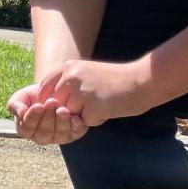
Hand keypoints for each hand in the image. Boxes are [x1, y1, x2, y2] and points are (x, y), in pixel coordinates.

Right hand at [7, 82, 86, 144]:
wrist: (55, 92)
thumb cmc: (35, 96)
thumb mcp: (21, 97)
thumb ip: (15, 104)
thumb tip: (20, 113)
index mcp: (26, 129)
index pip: (27, 128)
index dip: (32, 118)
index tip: (38, 106)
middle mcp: (41, 137)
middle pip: (44, 132)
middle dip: (48, 117)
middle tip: (52, 102)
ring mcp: (58, 137)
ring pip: (59, 134)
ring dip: (61, 122)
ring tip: (63, 109)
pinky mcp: (73, 135)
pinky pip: (75, 133)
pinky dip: (76, 126)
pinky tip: (75, 118)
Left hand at [37, 57, 157, 126]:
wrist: (144, 80)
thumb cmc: (116, 79)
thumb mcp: (85, 72)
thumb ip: (67, 82)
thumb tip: (48, 102)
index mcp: (67, 67)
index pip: (43, 89)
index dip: (49, 101)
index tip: (60, 105)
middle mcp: (70, 77)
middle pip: (54, 104)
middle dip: (66, 109)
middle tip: (89, 103)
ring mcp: (81, 92)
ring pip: (69, 114)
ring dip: (82, 114)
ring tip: (100, 104)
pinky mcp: (93, 106)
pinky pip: (86, 121)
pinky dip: (96, 119)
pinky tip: (109, 109)